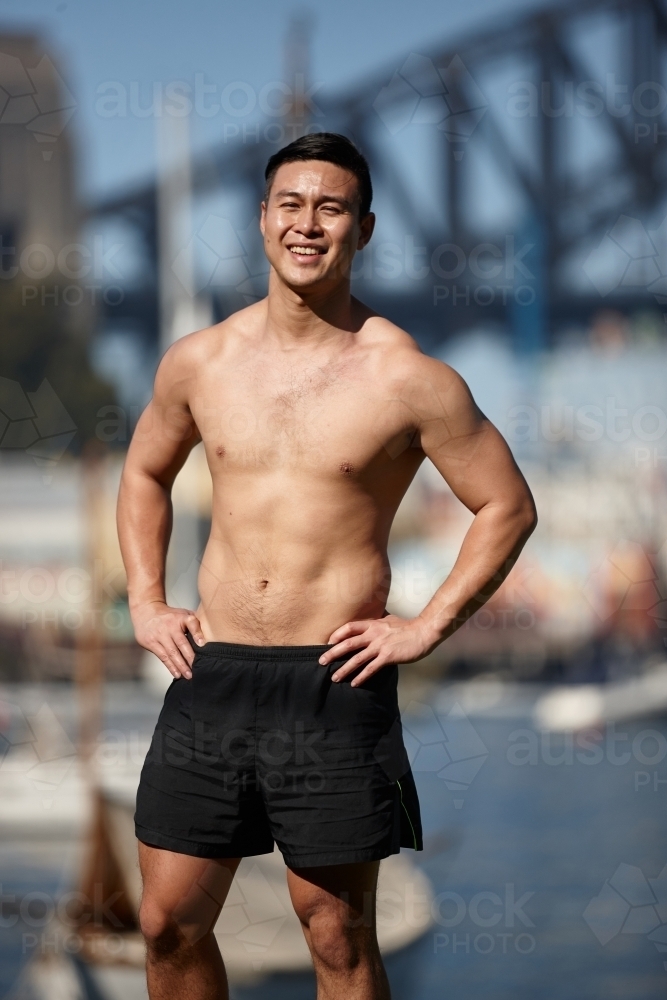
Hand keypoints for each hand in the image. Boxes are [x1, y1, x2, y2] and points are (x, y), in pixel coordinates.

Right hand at [132, 602, 205, 678]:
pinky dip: (170, 666)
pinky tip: (177, 674)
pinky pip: (163, 657)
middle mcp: (170, 625)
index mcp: (181, 617)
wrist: (145, 611)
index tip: (202, 644)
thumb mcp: (183, 614)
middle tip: (198, 668)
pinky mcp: (151, 642)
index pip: (191, 623)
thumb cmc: (170, 616)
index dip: (197, 633)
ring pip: (172, 652)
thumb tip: (211, 636)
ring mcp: (159, 634)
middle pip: (182, 643)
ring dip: (181, 666)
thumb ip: (196, 624)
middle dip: (190, 658)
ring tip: (189, 675)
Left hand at [319, 615, 440, 686]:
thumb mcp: (389, 620)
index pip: (349, 627)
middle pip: (348, 644)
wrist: (423, 632)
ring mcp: (380, 646)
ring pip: (357, 659)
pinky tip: (354, 683)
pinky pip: (371, 668)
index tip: (328, 642)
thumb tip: (371, 624)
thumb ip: (378, 623)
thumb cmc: (407, 627)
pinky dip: (361, 677)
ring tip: (334, 677)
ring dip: (344, 669)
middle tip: (321, 662)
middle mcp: (373, 635)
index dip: (336, 635)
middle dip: (332, 653)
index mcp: (373, 624)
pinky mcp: (387, 657)